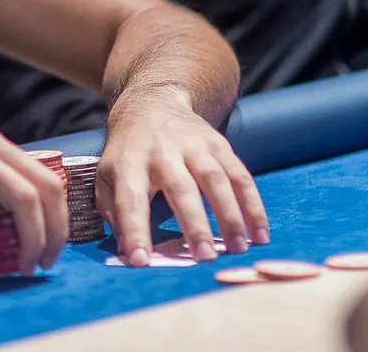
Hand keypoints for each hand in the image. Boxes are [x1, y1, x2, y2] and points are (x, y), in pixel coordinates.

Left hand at [95, 89, 267, 266]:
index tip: (140, 261)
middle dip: (194, 224)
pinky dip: (253, 205)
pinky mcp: (218, 144)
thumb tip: (127, 254)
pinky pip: (240, 175)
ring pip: (215, 179)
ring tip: (237, 248)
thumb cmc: (128, 153)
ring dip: (229, 215)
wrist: (151, 105)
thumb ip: (114, 213)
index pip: (130, 200)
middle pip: (180, 188)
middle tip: (205, 257)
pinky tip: (259, 232)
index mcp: (128, 163)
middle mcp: (161, 151)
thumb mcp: (107, 176)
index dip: (134, 231)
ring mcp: (193, 145)